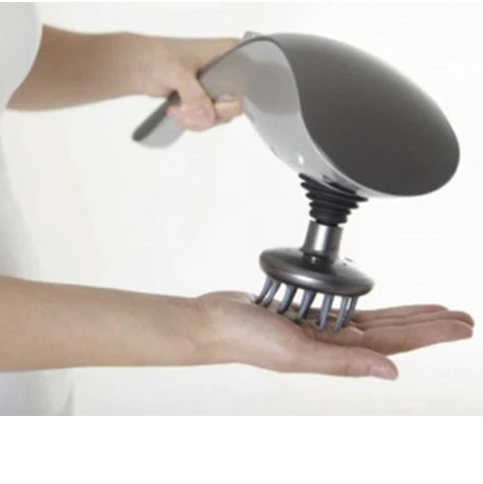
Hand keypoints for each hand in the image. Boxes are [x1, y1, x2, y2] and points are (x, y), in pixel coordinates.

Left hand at [128, 34, 242, 130]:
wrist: (136, 66)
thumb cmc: (156, 55)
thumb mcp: (178, 73)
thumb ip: (194, 95)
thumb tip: (207, 116)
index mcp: (227, 53)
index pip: (246, 81)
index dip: (233, 98)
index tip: (214, 105)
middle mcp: (226, 69)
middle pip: (234, 104)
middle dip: (210, 113)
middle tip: (188, 109)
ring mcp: (215, 86)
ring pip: (220, 115)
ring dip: (198, 120)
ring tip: (178, 111)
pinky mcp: (203, 99)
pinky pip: (208, 119)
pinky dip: (193, 121)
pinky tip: (177, 113)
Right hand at [198, 292, 473, 378]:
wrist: (216, 321)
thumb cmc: (247, 339)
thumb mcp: (296, 352)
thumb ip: (342, 362)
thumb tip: (390, 372)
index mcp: (335, 352)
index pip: (395, 344)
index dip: (430, 334)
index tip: (461, 325)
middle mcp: (334, 339)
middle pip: (393, 331)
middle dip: (429, 324)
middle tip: (463, 316)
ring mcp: (322, 324)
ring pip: (375, 317)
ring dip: (407, 313)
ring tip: (435, 308)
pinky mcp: (308, 307)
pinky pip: (348, 304)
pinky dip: (371, 302)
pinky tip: (382, 302)